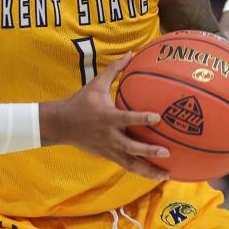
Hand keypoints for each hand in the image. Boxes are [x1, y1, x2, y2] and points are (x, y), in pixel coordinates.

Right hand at [41, 53, 169, 180]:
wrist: (61, 124)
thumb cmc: (81, 102)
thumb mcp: (96, 83)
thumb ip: (115, 69)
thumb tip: (131, 53)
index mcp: (107, 117)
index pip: (127, 118)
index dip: (142, 118)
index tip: (158, 118)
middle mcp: (109, 135)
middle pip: (131, 147)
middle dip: (149, 151)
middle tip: (167, 152)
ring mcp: (108, 148)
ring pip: (130, 163)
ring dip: (148, 170)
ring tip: (166, 175)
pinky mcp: (108, 156)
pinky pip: (126, 166)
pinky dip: (140, 171)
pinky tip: (155, 175)